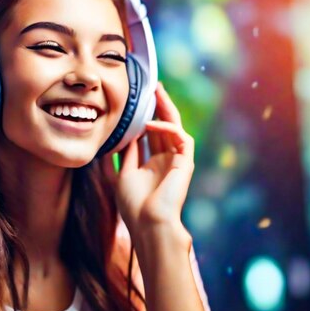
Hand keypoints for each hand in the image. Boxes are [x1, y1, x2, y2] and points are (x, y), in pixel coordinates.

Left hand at [103, 82, 194, 236]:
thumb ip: (127, 153)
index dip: (143, 118)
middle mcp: (165, 160)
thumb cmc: (134, 205)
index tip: (135, 102)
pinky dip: (167, 128)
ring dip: (166, 109)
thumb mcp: (124, 174)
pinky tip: (151, 124)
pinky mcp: (185, 162)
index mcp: (151, 164)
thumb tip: (126, 133)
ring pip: (175, 127)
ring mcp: (176, 161)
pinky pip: (180, 138)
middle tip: (152, 87)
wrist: (148, 223)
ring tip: (157, 92)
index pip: (149, 135)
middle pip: (163, 126)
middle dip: (158, 107)